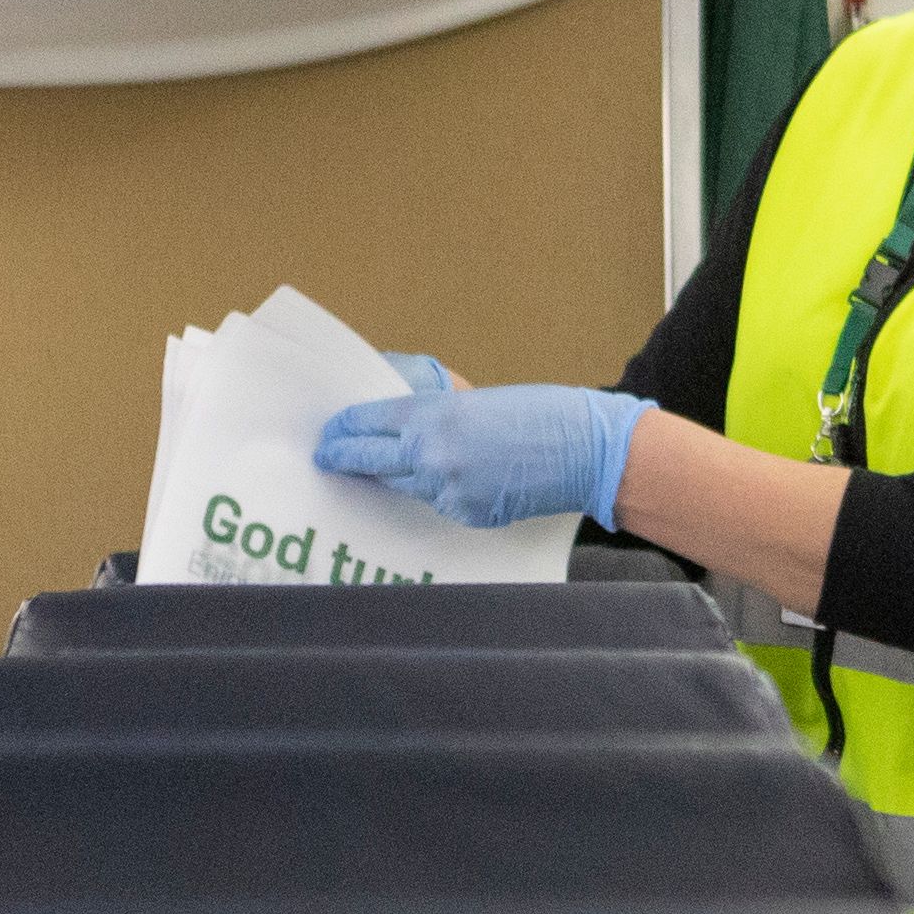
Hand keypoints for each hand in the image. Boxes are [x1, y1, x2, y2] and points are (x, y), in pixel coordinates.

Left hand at [311, 379, 645, 531]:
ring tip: (374, 465)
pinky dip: (432, 489)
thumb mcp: (476, 400)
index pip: (367, 423)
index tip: (330, 430)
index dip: (344, 427)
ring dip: (389, 473)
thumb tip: (399, 420)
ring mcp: (448, 491)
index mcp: (432, 417)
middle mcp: (431, 457)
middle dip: (344, 455)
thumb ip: (434, 412)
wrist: (586, 450)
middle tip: (327, 454)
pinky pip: (434, 502)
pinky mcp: (466, 514)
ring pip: (401, 483)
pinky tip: (439, 479)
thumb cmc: (541, 413)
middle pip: (369, 459)